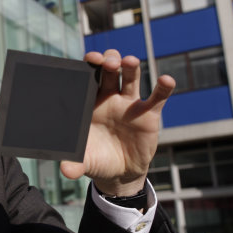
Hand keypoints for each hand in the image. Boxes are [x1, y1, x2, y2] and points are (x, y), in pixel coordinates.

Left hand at [60, 50, 174, 196]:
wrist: (120, 173)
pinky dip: (163, 88)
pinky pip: (157, 98)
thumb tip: (65, 171)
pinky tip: (166, 80)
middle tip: (108, 61)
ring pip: (131, 78)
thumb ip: (75, 163)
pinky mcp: (148, 115)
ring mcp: (130, 104)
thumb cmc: (98, 160)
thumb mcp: (85, 162)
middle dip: (109, 61)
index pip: (89, 77)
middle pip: (110, 71)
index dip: (90, 65)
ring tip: (129, 61)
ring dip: (130, 67)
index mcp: (90, 102)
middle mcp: (110, 98)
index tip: (89, 59)